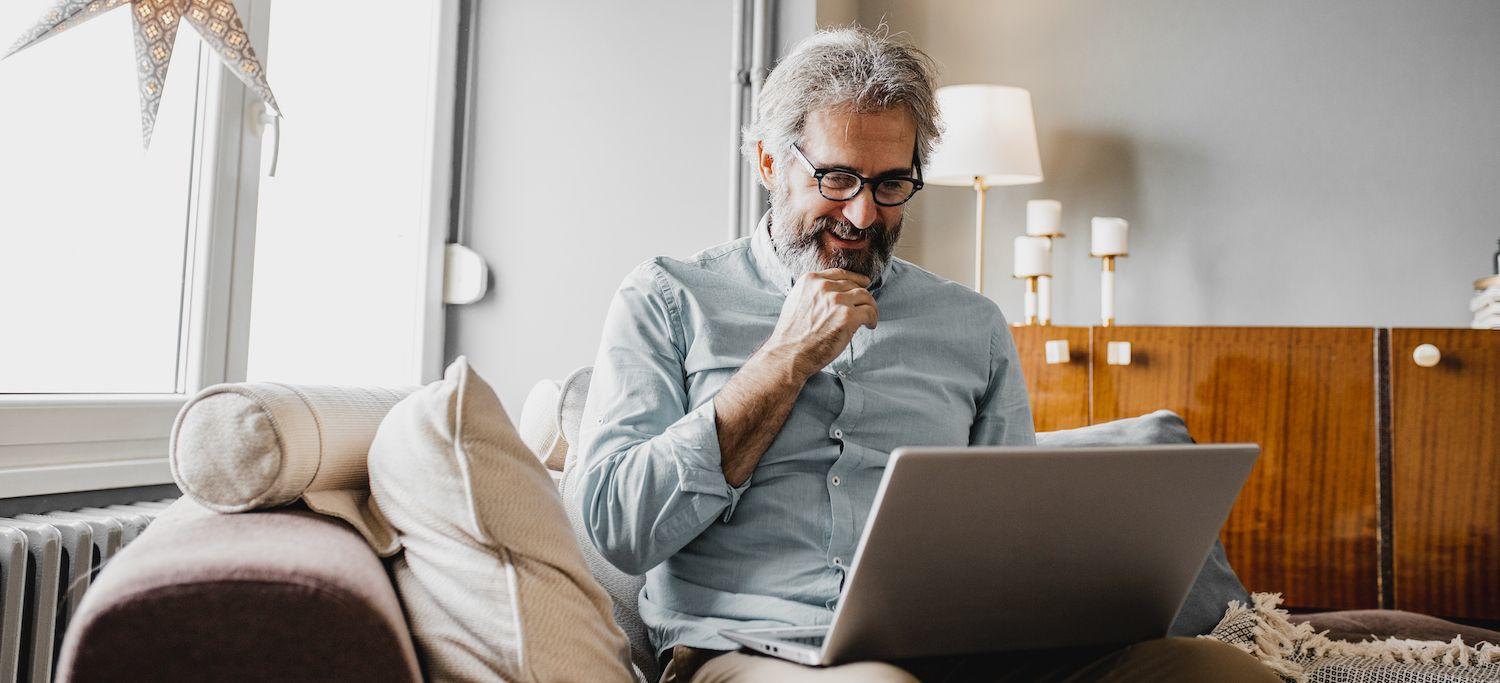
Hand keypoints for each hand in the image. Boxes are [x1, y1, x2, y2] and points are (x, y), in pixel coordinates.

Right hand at [761, 268, 877, 378]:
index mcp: (810, 280)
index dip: (855, 278)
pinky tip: (869, 325)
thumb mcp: (797, 301)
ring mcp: (837, 301)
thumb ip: (814, 292)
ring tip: (869, 318)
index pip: (840, 274)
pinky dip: (872, 319)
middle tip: (865, 308)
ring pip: (865, 296)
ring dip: (870, 307)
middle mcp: (824, 287)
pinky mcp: (848, 316)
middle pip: (854, 285)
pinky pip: (869, 312)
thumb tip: (836, 293)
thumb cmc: (793, 334)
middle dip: (862, 297)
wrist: (789, 353)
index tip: (864, 283)